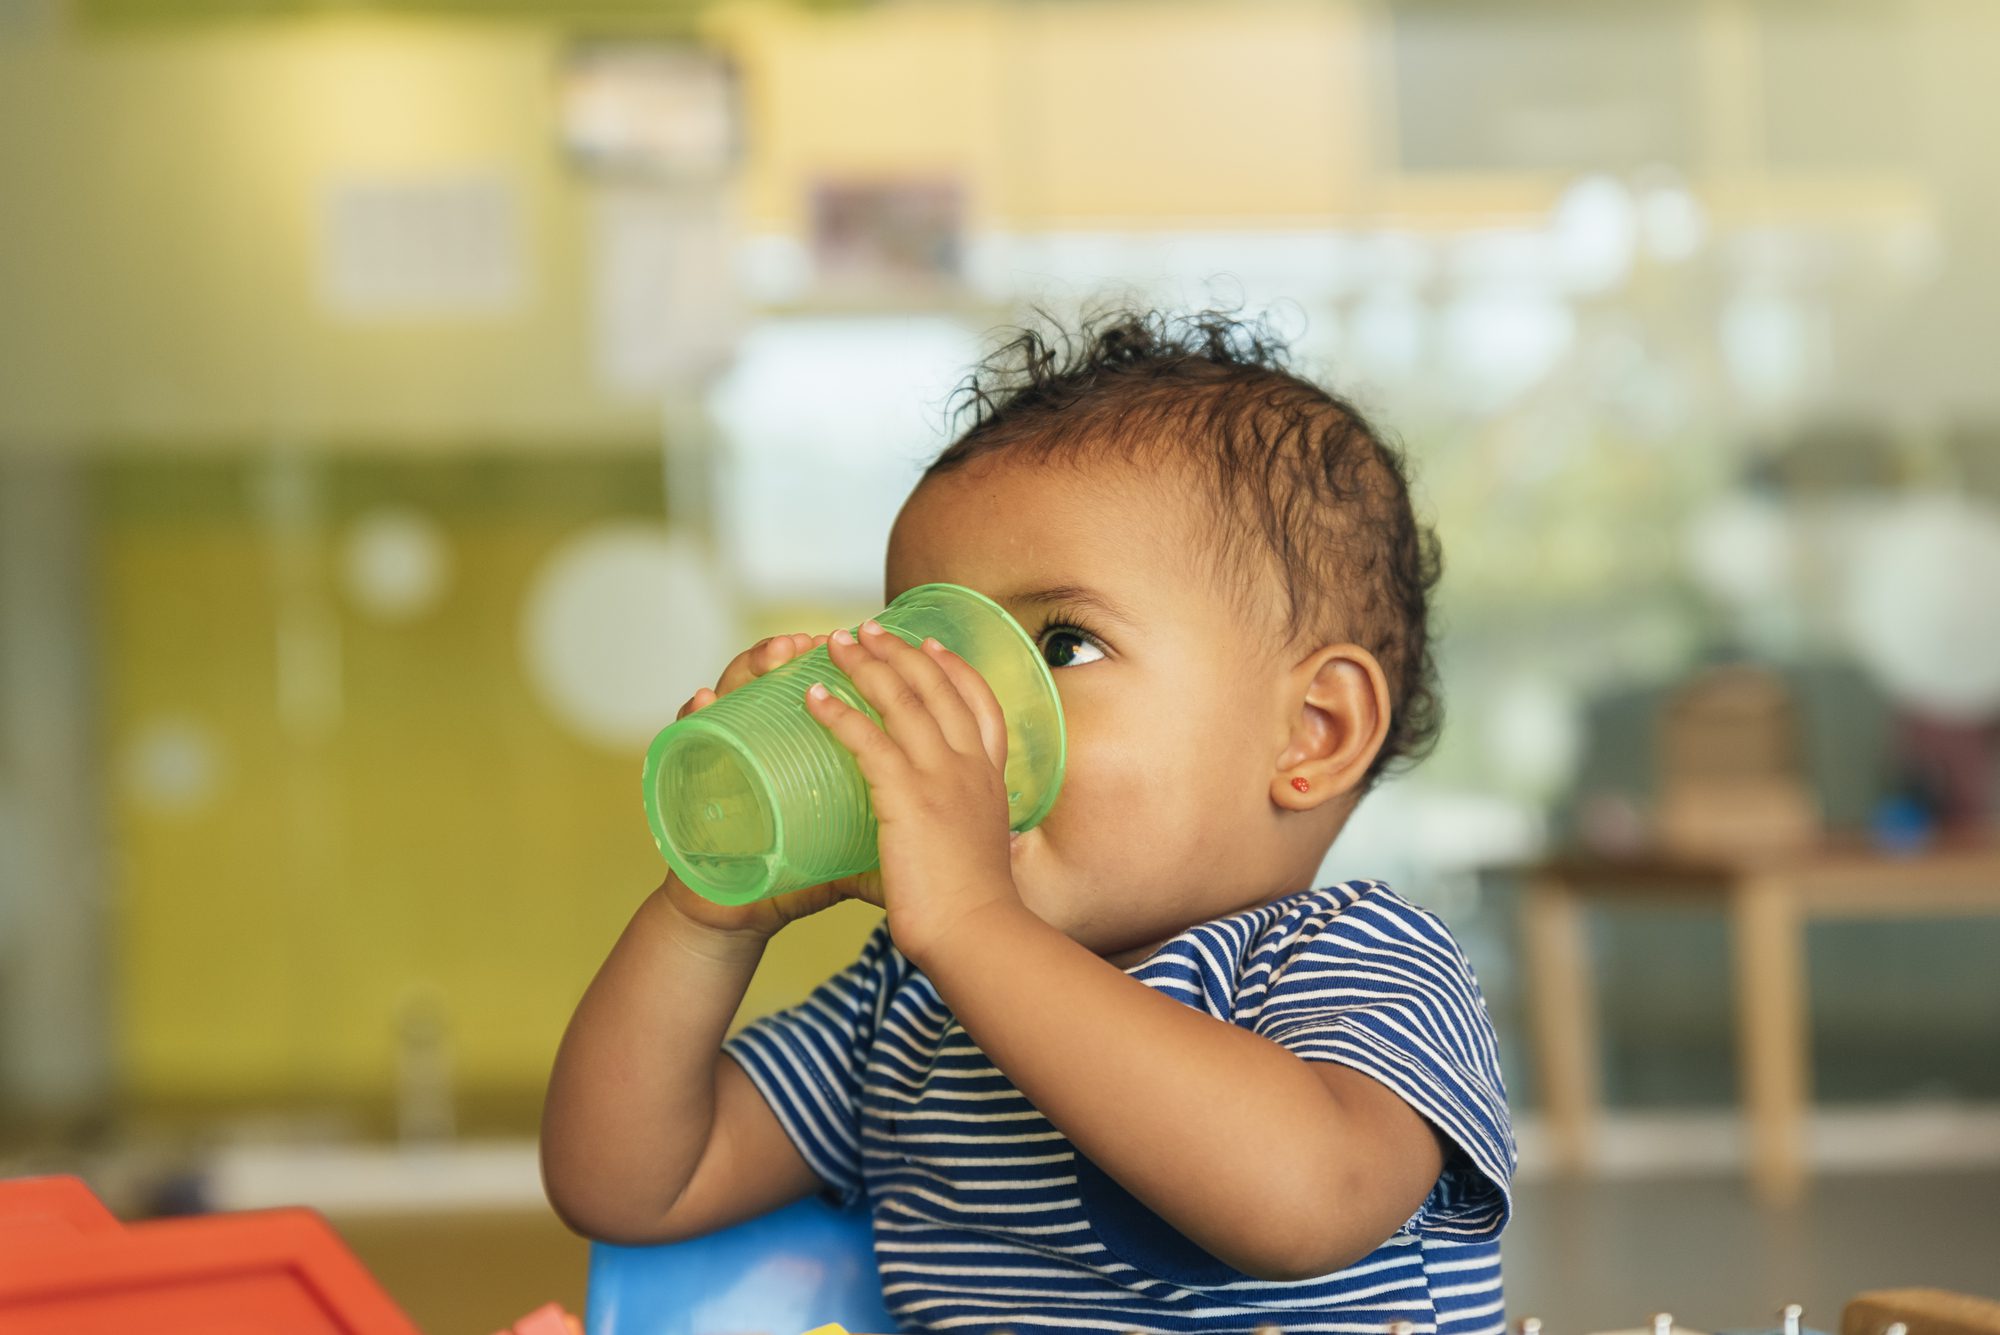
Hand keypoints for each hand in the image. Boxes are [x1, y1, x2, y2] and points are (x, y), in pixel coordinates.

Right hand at [658, 631, 884, 942]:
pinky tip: (703, 700)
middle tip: (824, 639)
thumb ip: (894, 835)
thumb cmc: (797, 878)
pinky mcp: (694, 775)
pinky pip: (691, 736)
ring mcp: (728, 749)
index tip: (878, 645)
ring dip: (754, 665)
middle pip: (780, 673)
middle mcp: (766, 736)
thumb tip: (951, 835)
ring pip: (736, 688)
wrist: (739, 913)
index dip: (852, 664)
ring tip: (779, 653)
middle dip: (806, 649)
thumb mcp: (856, 855)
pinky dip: (694, 714)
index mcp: (806, 748)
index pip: (827, 687)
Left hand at [805, 619, 1022, 962]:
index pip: (979, 705)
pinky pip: (867, 739)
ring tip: (834, 644)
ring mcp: (942, 778)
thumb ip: (956, 835)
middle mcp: (971, 768)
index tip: (932, 646)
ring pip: (901, 701)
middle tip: (868, 628)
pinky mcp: (908, 796)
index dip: (954, 669)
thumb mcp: (976, 854)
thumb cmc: (972, 909)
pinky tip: (814, 698)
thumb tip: (937, 845)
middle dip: (900, 651)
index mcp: (990, 780)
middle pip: (937, 688)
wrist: (975, 932)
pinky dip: (839, 713)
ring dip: (866, 666)